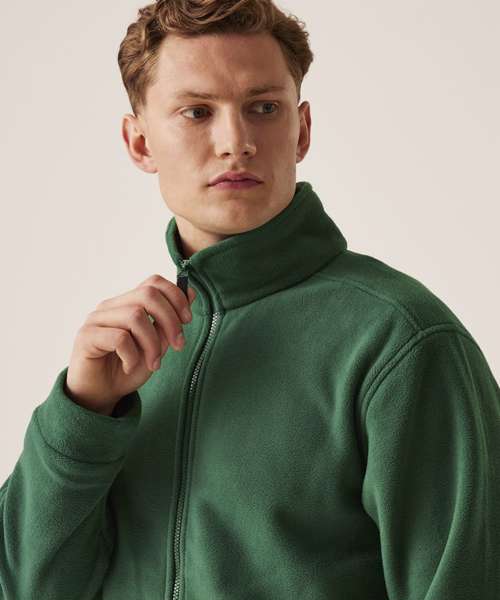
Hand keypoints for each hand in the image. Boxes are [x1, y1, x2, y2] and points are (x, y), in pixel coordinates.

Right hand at [65, 274, 195, 414]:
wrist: (100, 395)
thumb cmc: (127, 368)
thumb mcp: (157, 345)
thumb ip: (169, 322)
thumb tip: (190, 293)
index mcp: (128, 304)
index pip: (153, 282)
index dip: (176, 296)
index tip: (187, 320)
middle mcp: (111, 306)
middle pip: (148, 294)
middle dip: (170, 320)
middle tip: (178, 345)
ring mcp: (96, 319)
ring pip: (135, 316)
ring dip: (152, 344)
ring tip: (153, 364)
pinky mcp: (86, 336)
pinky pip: (119, 338)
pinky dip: (132, 356)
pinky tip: (129, 367)